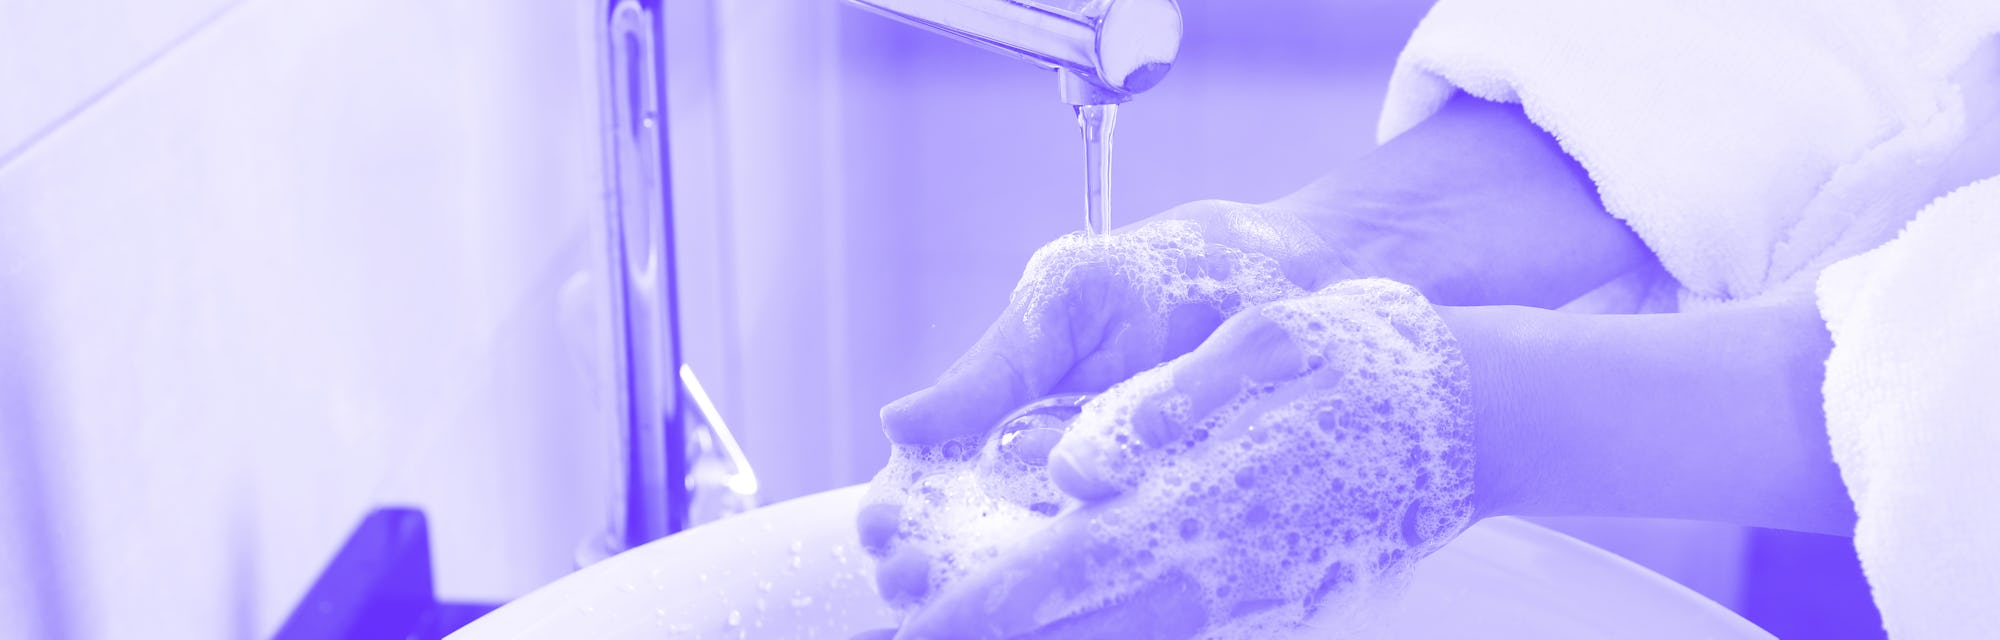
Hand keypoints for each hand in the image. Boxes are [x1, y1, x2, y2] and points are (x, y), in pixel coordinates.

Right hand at [860, 208, 1347, 608]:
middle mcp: (1055, 470)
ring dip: (993, 584)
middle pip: (973, 537)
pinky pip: (1122, 558)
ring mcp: (1113, 499)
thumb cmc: (1175, 272)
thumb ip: (994, 369)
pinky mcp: (1172, 516)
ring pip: (1039, 561)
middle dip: (935, 561)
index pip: (934, 480)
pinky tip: (1051, 599)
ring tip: (955, 596)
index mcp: (1012, 412)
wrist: (1297, 271)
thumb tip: (900, 424)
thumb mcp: (1069, 303)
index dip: (901, 511)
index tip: (882, 530)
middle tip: (913, 576)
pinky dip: (1085, 585)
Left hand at [896, 279, 1475, 638]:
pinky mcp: (1271, 599)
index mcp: (1193, 503)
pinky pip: (1171, 630)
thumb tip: (1074, 472)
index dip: (974, 611)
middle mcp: (1212, 570)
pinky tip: (1079, 618)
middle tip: (916, 633)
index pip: (1053, 576)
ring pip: (1121, 639)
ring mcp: (1246, 597)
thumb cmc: (1364, 360)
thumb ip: (1163, 409)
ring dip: (1045, 639)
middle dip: (990, 637)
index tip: (911, 626)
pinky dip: (1109, 631)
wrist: (1477, 415)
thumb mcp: (1262, 344)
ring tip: (976, 631)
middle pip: (1074, 630)